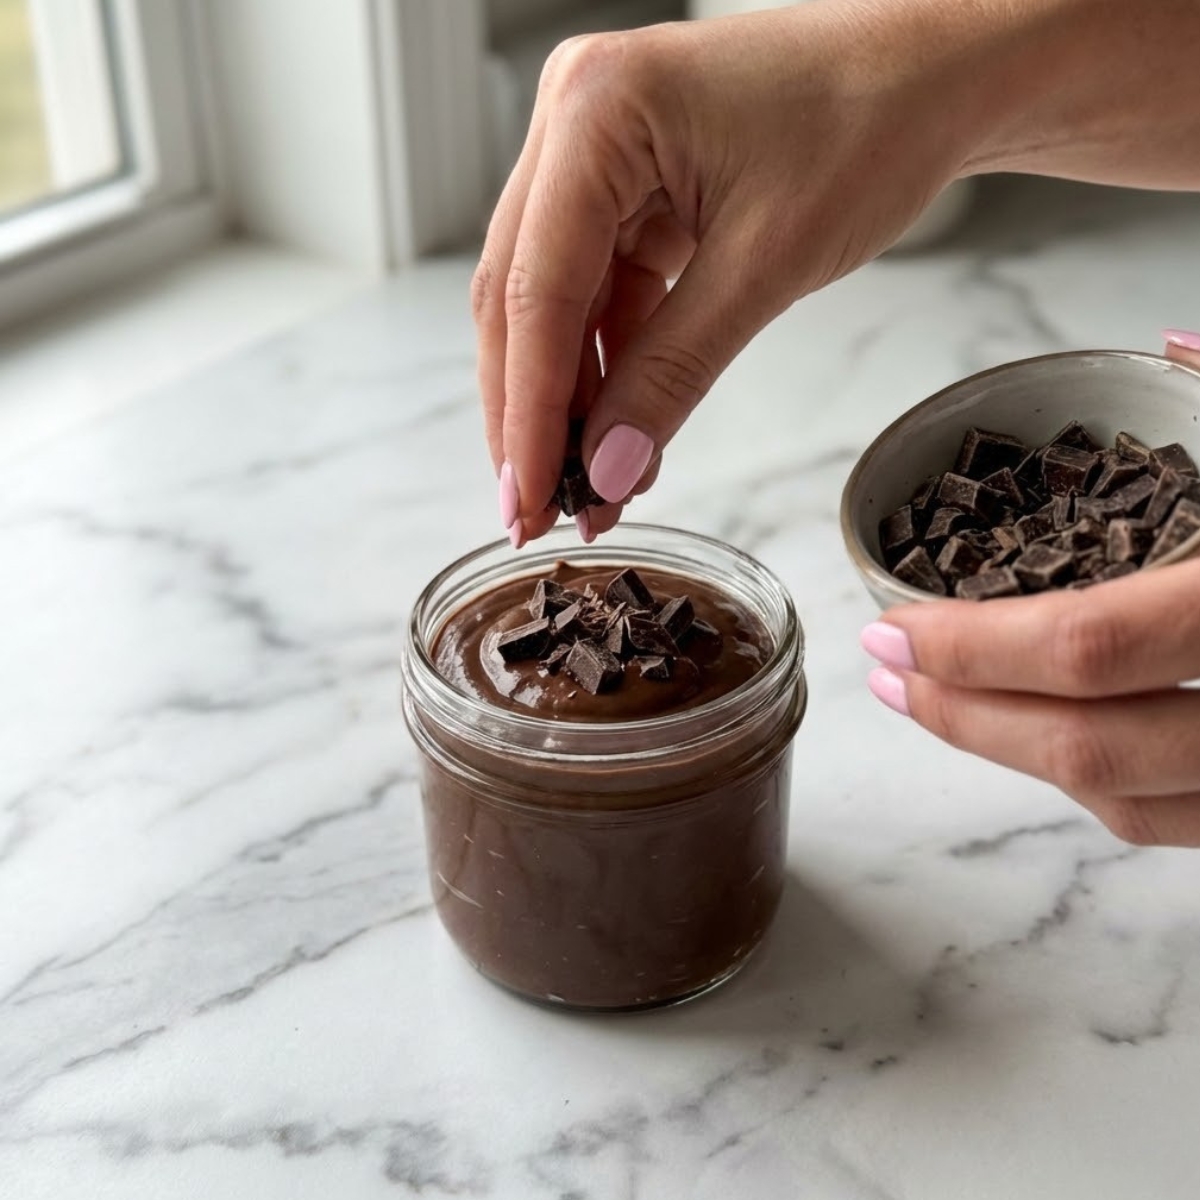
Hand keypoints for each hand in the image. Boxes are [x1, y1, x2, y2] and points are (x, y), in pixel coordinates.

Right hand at [473, 5, 981, 544]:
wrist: (934, 74)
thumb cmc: (871, 123)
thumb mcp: (767, 263)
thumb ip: (674, 372)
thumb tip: (608, 472)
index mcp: (596, 111)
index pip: (537, 289)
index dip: (528, 411)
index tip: (531, 501)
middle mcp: (575, 120)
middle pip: (522, 298)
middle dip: (530, 414)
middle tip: (537, 512)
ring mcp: (597, 154)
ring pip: (554, 304)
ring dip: (568, 400)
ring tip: (585, 488)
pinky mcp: (628, 189)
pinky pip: (599, 294)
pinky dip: (610, 367)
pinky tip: (617, 434)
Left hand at [862, 334, 1199, 847]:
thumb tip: (1170, 347)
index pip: (1093, 650)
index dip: (972, 651)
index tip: (888, 627)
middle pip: (1094, 753)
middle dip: (966, 719)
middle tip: (888, 674)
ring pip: (1134, 805)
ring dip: (1016, 759)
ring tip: (935, 706)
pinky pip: (1189, 823)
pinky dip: (1101, 784)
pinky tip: (1042, 736)